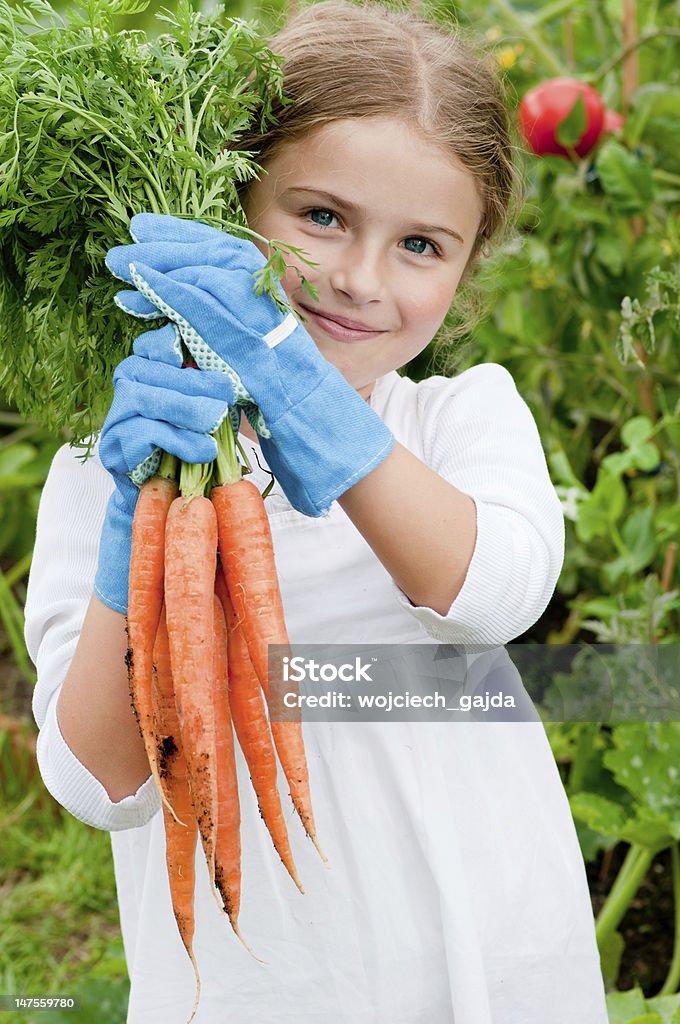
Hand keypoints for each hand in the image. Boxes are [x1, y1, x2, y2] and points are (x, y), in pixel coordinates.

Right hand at [94, 324, 232, 613]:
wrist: (172, 506)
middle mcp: (126, 390)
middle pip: (149, 370)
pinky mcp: (113, 450)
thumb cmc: (199, 450)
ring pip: (142, 398)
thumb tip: (242, 368)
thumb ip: (218, 389)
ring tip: (215, 423)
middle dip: (191, 383)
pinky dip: (176, 439)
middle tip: (225, 398)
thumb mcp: (215, 412)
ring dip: (184, 409)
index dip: (169, 344)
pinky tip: (202, 450)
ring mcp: (115, 419)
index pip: (152, 344)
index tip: (191, 351)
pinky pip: (142, 434)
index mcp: (149, 371)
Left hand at [106, 216, 393, 516]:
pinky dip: (169, 290)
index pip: (222, 247)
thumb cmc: (271, 389)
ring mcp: (260, 314)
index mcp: (264, 290)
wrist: (303, 416)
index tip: (144, 229)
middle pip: (213, 249)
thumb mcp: (237, 342)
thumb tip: (169, 297)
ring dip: (161, 263)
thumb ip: (214, 317)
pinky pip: (203, 304)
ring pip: (206, 269)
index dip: (181, 233)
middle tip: (124, 242)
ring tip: (121, 266)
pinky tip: (141, 285)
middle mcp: (265, 295)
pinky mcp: (249, 336)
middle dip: (166, 242)